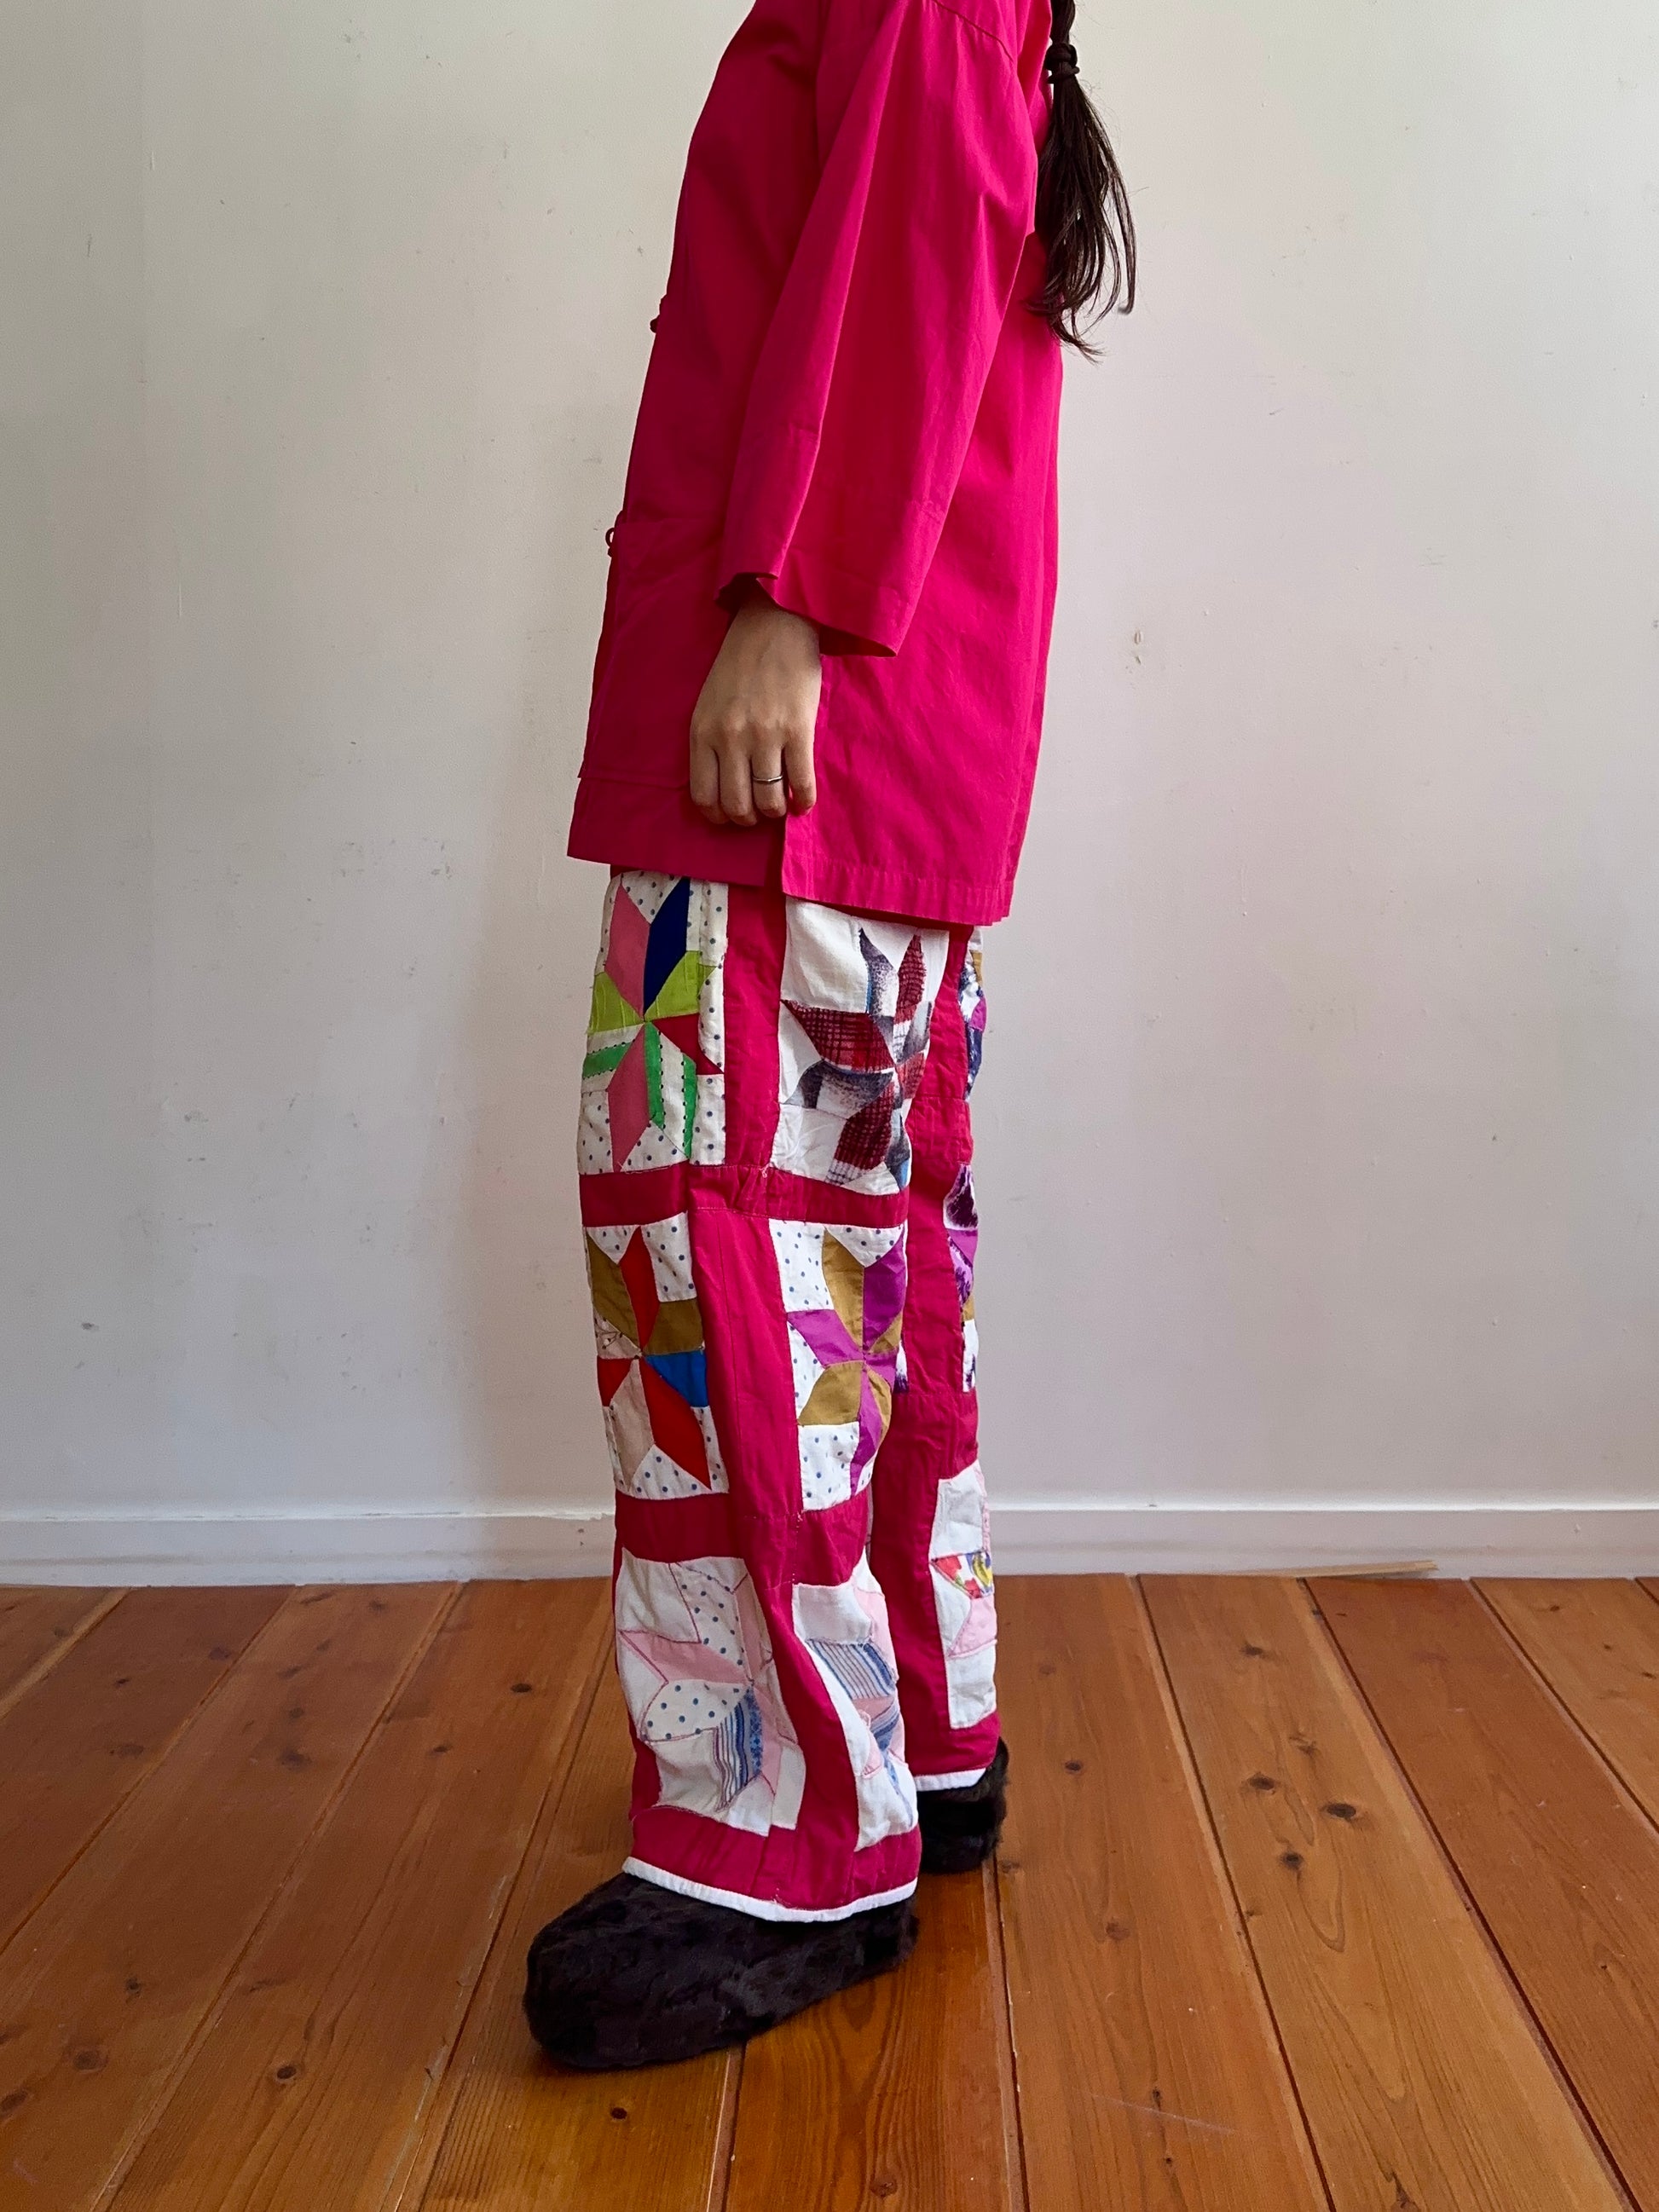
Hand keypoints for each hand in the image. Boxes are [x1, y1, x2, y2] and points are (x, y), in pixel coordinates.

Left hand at [689, 585, 820, 826]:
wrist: (775, 624)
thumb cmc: (741, 663)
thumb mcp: (709, 702)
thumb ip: (711, 742)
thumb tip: (726, 785)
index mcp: (702, 732)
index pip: (704, 796)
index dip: (718, 816)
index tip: (730, 815)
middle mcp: (730, 739)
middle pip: (737, 806)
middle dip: (748, 820)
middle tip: (758, 813)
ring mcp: (765, 736)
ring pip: (769, 802)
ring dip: (776, 812)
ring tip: (781, 804)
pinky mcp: (798, 731)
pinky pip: (801, 784)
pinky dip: (803, 801)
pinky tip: (803, 801)